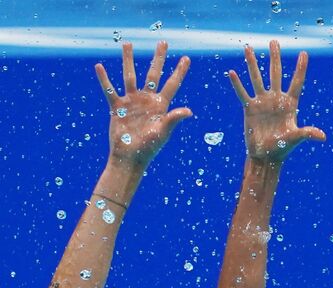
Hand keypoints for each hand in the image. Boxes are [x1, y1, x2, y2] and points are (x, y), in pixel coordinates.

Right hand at [95, 42, 191, 168]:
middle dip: (158, 58)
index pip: (172, 84)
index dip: (179, 71)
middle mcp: (147, 100)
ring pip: (129, 76)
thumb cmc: (149, 148)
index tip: (186, 58)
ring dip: (128, 60)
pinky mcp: (117, 107)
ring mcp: (132, 102)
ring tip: (127, 43)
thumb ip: (174, 119)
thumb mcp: (163, 132)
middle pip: (153, 73)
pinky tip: (99, 66)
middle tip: (162, 42)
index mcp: (161, 105)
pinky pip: (109, 90)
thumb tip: (188, 111)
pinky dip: (104, 79)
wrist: (130, 157)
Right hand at [227, 41, 325, 163]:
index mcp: (290, 105)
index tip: (304, 53)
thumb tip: (323, 136)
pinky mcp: (249, 108)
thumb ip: (307, 134)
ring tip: (248, 48)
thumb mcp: (295, 139)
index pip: (296, 83)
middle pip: (275, 74)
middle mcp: (276, 100)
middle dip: (275, 58)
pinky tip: (231, 72)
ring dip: (252, 64)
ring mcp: (262, 102)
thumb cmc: (282, 149)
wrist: (266, 156)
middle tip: (274, 42)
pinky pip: (242, 93)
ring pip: (257, 78)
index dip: (300, 69)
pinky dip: (237, 84)